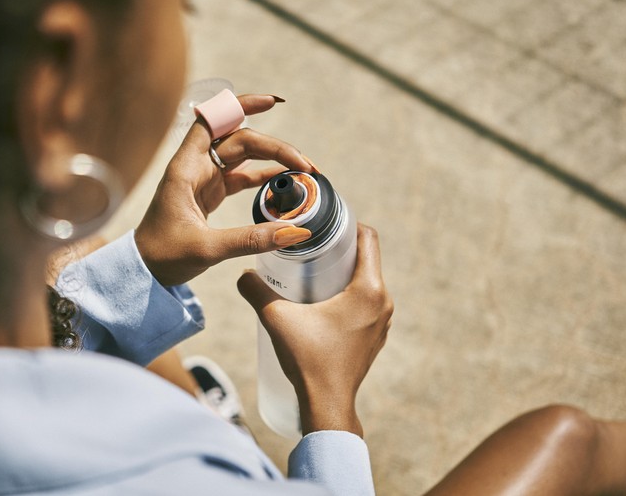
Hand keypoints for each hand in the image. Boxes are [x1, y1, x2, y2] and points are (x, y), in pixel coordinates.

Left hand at [135, 94, 315, 285]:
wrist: (144, 271)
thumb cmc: (163, 255)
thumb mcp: (207, 249)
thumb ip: (250, 239)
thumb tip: (295, 233)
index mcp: (186, 168)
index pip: (214, 121)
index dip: (242, 105)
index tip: (273, 103)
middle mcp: (195, 166)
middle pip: (240, 140)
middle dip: (275, 148)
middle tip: (307, 166)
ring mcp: (204, 179)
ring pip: (244, 156)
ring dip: (273, 160)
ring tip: (304, 171)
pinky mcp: (210, 193)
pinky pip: (242, 177)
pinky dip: (264, 178)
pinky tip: (286, 183)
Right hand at [237, 224, 392, 437]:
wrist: (327, 405)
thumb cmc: (308, 361)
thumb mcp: (277, 319)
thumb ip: (255, 290)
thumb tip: (242, 272)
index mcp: (369, 290)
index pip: (368, 239)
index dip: (348, 223)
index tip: (326, 220)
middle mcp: (383, 302)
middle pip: (366, 258)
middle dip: (340, 247)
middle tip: (311, 244)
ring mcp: (382, 321)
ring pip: (366, 281)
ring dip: (345, 272)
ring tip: (314, 269)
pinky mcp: (375, 336)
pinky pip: (366, 302)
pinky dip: (349, 293)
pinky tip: (323, 298)